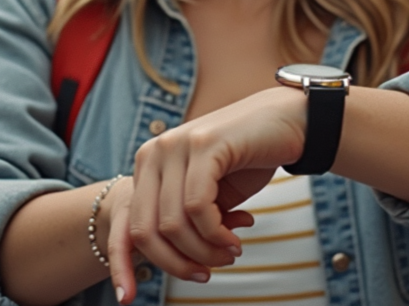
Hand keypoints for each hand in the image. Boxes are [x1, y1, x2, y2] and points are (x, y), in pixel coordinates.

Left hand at [106, 86, 306, 303]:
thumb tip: (175, 263)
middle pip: (146, 230)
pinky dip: (215, 234)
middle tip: (206, 273)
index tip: (127, 298)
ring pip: (173, 223)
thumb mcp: (210, 197)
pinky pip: (197, 207)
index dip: (121, 264)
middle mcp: (155, 152)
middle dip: (176, 263)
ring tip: (229, 254)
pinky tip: (234, 239)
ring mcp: (176, 145)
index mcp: (148, 165)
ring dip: (204, 251)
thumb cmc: (249, 160)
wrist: (288, 121)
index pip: (126, 224)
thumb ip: (187, 223)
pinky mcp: (203, 144)